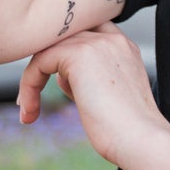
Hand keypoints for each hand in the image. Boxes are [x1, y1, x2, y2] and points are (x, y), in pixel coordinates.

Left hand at [18, 23, 169, 168]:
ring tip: (29, 109)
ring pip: (47, 48)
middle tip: (31, 96)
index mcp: (124, 47)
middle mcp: (112, 38)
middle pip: (62, 37)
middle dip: (43, 64)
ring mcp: (97, 43)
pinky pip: (39, 62)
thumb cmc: (128, 130)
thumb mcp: (111, 95)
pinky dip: (29, 86)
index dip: (64, 51)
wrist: (140, 139)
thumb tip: (63, 78)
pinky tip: (30, 112)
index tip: (54, 82)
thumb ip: (90, 78)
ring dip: (32, 79)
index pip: (86, 31)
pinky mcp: (79, 55)